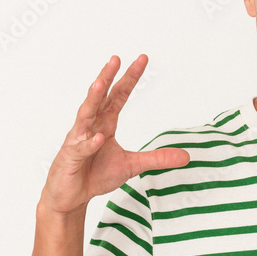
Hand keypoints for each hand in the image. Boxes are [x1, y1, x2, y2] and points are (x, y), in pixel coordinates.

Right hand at [40, 55, 189, 214]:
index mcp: (105, 123)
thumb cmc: (95, 175)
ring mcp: (78, 140)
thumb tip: (186, 156)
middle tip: (115, 58)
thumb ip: (157, 159)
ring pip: (85, 115)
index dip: (130, 78)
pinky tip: (97, 138)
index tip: (142, 59)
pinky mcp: (70, 158)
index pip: (118, 95)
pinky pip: (80, 148)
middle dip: (107, 77)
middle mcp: (90, 126)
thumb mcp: (132, 166)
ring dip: (92, 99)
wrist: (71, 197)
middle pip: (99, 97)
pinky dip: (88, 143)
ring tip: (99, 84)